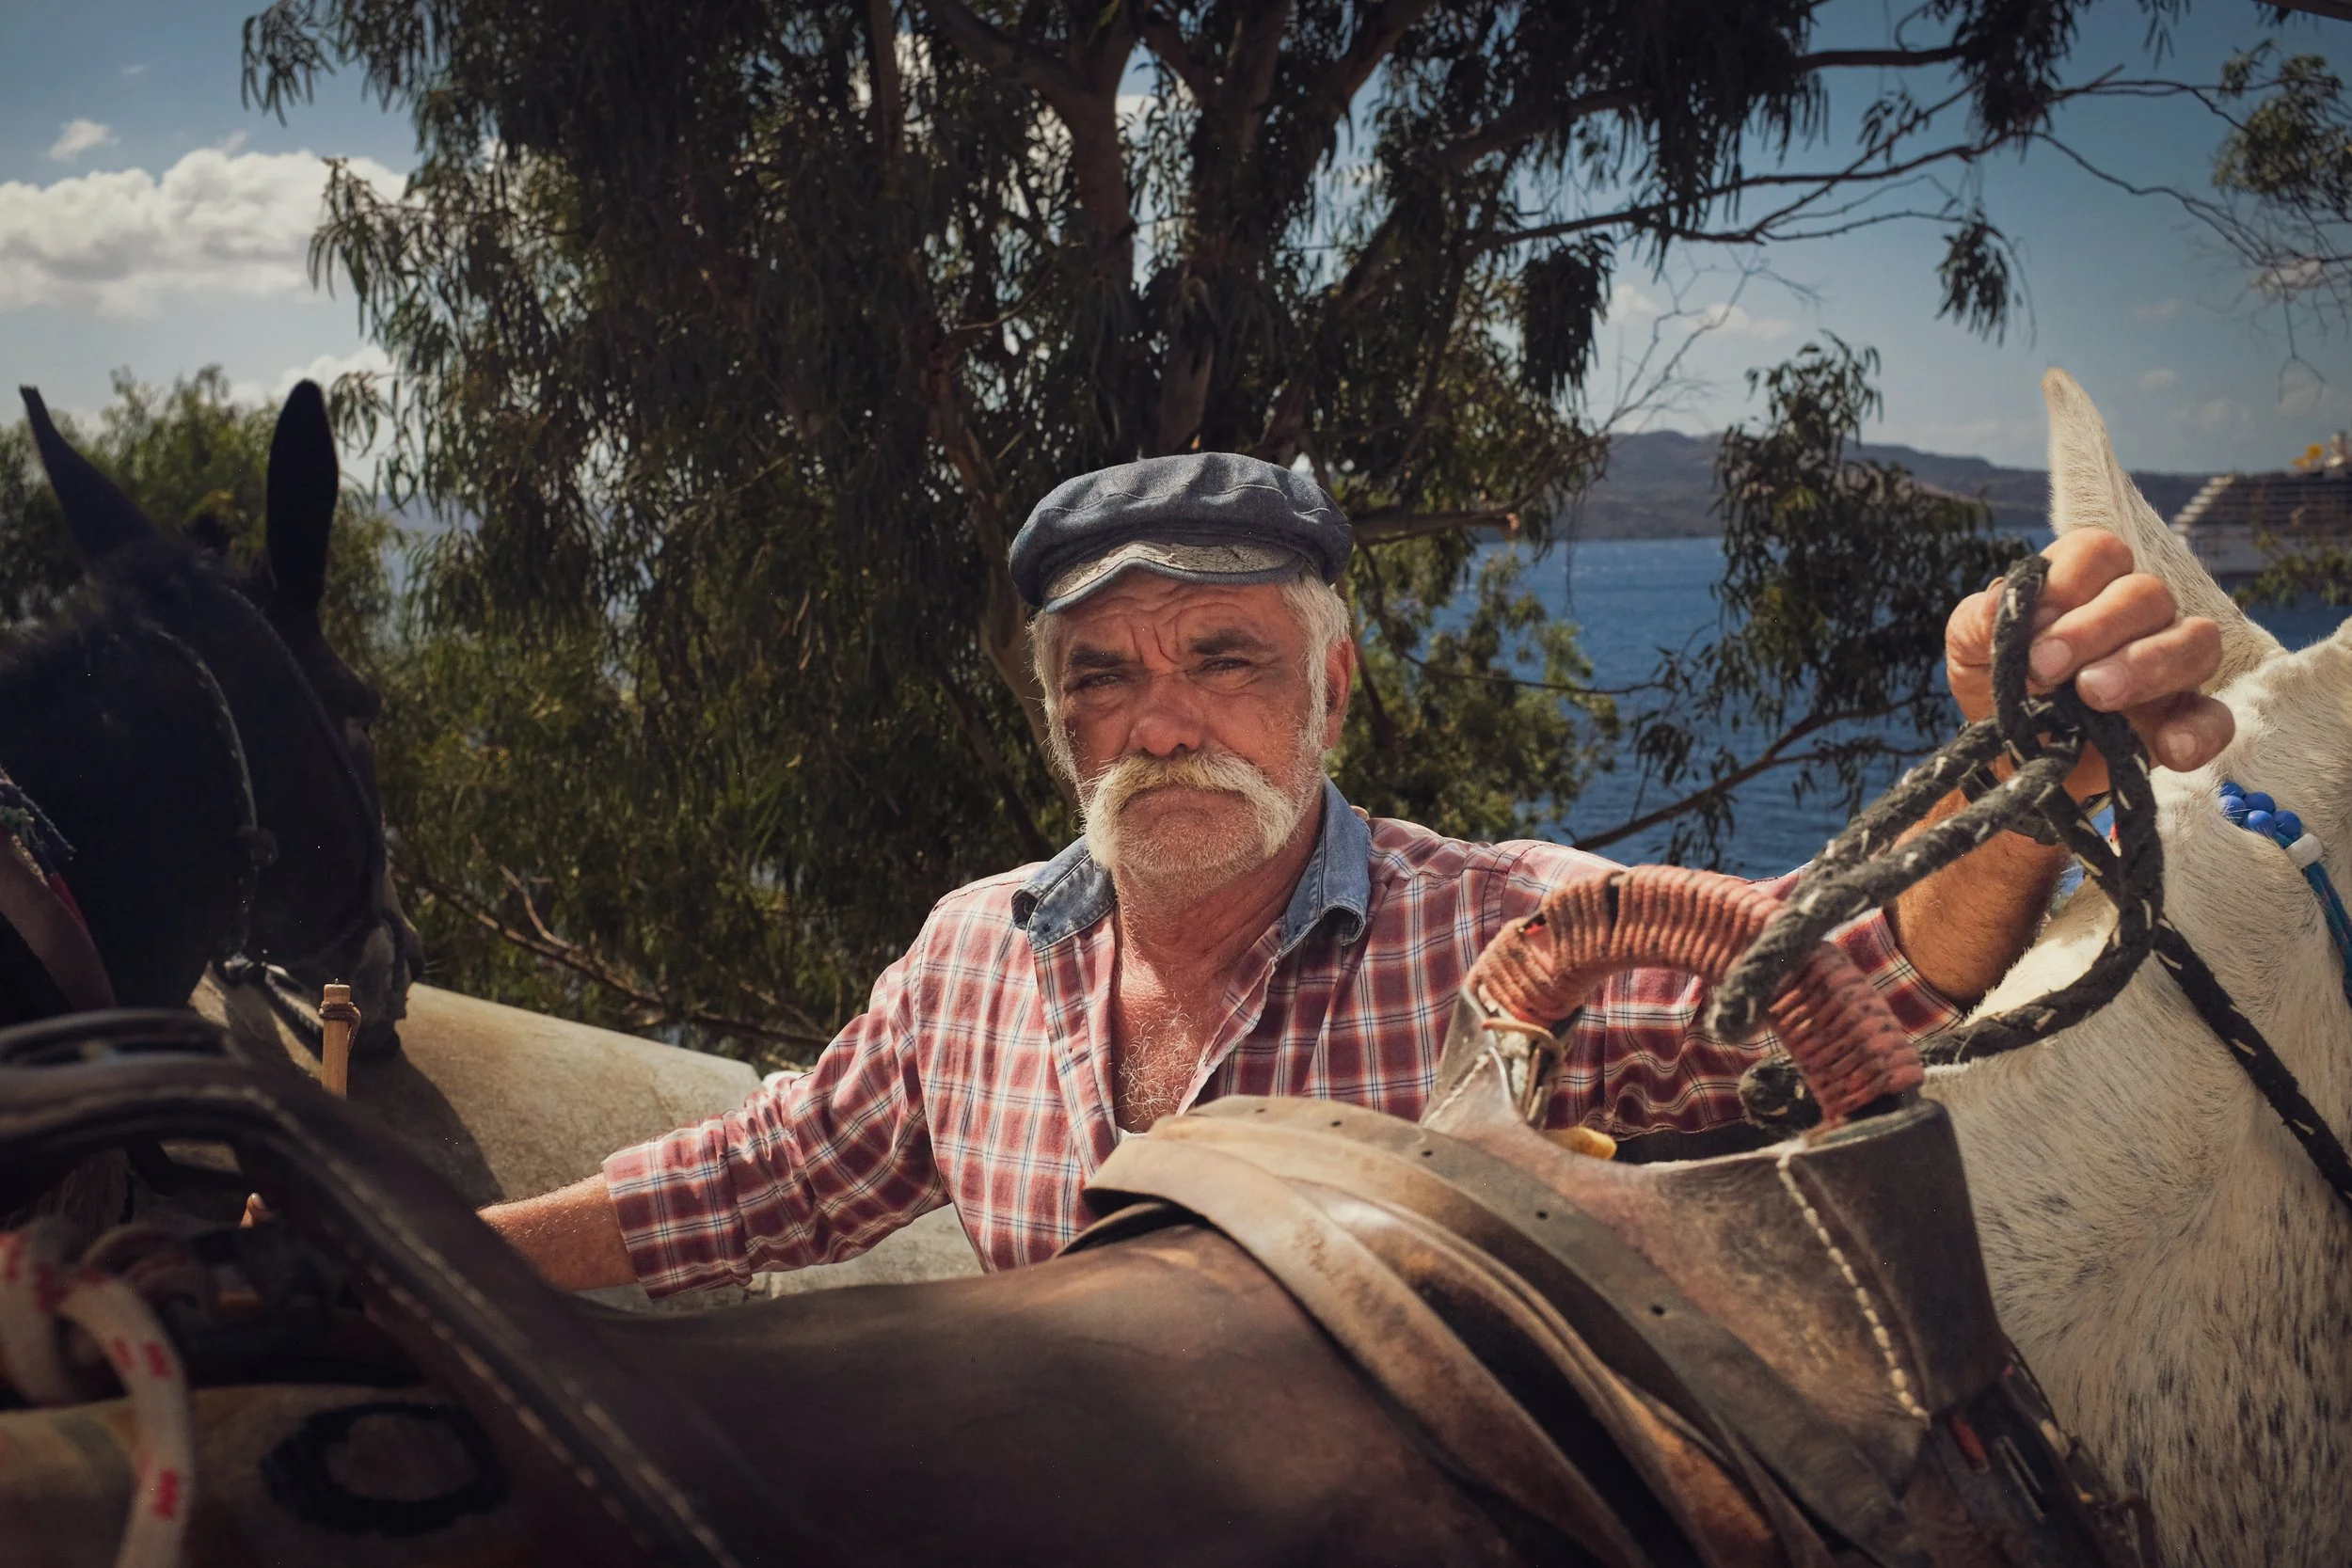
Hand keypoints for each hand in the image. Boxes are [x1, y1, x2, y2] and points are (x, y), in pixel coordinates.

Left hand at [1944, 530, 2233, 798]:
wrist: (2008, 755)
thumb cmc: (1998, 686)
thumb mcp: (1971, 649)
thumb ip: (1981, 620)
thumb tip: (1998, 603)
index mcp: (2087, 585)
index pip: (2100, 553)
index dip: (2069, 582)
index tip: (2030, 628)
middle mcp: (2137, 617)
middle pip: (2148, 594)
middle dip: (2098, 627)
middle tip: (2048, 668)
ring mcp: (2169, 666)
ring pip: (2196, 641)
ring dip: (2148, 664)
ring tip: (2093, 696)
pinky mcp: (2182, 720)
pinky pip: (2215, 717)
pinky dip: (2199, 732)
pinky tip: (2168, 748)